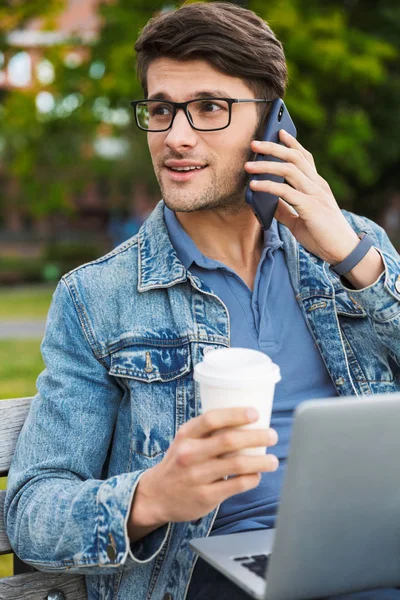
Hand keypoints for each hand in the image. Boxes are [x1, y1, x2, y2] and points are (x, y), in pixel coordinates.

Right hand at [128, 407, 277, 534]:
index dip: (235, 414)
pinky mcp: (205, 496)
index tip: (255, 413)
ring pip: (237, 464)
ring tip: (273, 460)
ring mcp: (197, 476)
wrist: (156, 495)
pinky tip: (257, 476)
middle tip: (272, 435)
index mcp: (186, 435)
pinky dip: (251, 479)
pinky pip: (235, 485)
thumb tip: (247, 422)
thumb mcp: (185, 441)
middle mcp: (190, 454)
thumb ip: (208, 432)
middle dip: (256, 437)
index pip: (211, 419)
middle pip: (229, 441)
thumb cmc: (179, 462)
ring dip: (260, 461)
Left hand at [244, 130, 361, 265]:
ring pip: (290, 169)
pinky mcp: (311, 207)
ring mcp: (315, 194)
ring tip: (249, 165)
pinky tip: (254, 185)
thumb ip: (285, 209)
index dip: (292, 143)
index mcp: (317, 186)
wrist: (342, 251)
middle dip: (274, 148)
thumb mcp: (299, 220)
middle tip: (255, 142)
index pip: (305, 157)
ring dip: (267, 164)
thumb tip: (267, 203)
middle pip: (295, 157)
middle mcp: (317, 185)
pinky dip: (268, 186)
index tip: (279, 132)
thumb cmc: (323, 236)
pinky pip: (286, 191)